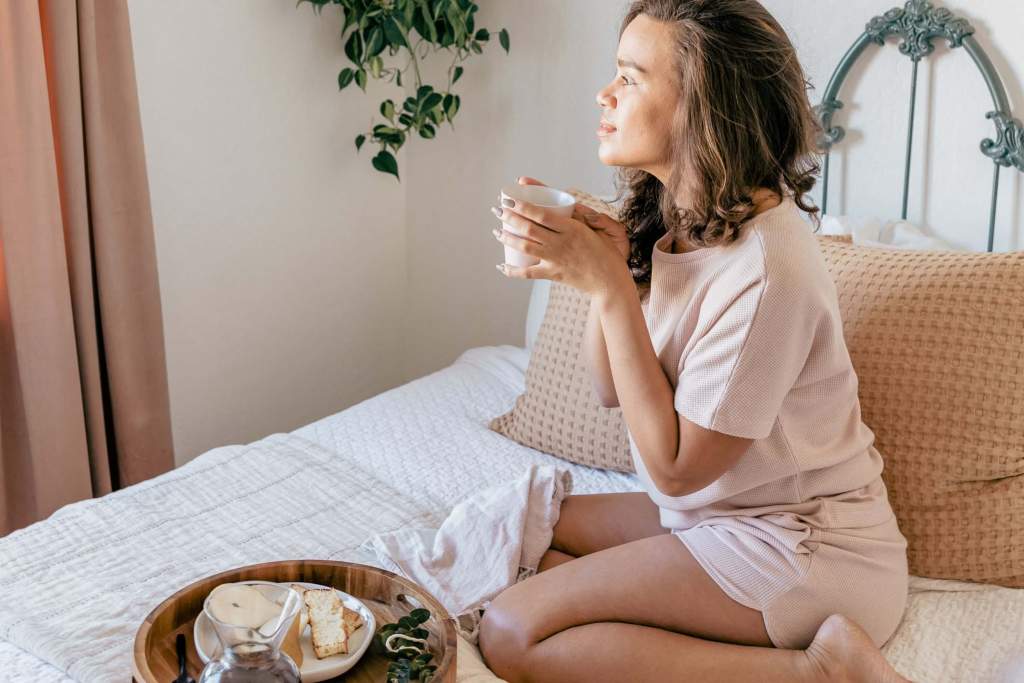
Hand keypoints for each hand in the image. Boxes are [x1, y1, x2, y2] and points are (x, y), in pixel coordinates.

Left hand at [492, 178, 629, 298]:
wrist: (610, 282)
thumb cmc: (607, 254)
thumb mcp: (599, 230)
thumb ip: (585, 217)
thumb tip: (574, 205)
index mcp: (573, 228)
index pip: (541, 214)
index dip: (522, 206)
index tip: (510, 200)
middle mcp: (562, 242)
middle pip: (529, 228)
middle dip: (509, 218)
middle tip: (497, 211)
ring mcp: (556, 259)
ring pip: (525, 247)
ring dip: (508, 238)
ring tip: (496, 231)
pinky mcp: (553, 274)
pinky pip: (529, 273)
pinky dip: (513, 271)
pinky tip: (501, 266)